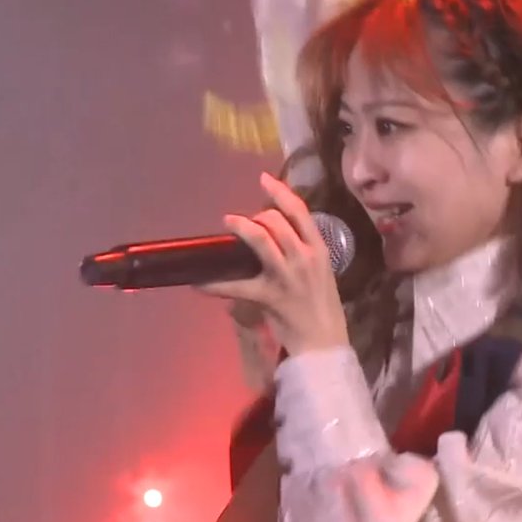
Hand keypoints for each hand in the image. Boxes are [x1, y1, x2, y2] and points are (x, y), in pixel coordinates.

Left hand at [197, 172, 348, 356]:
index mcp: (319, 249)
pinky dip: (214, 284)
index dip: (280, 191)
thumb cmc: (321, 307)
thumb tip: (274, 236)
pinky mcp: (270, 295)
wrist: (324, 342)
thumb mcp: (319, 272)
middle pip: (277, 221)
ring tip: (227, 222)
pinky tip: (197, 283)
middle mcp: (305, 257)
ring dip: (240, 227)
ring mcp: (287, 275)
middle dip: (256, 215)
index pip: (300, 211)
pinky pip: (237, 285)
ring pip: (261, 239)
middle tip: (242, 221)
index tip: (264, 179)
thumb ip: (301, 252)